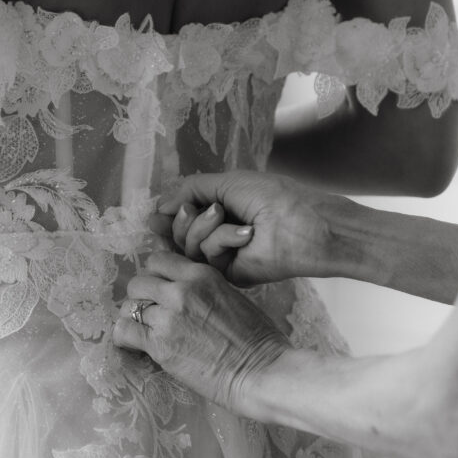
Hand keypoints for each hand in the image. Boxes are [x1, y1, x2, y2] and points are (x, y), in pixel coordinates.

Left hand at [112, 251, 289, 414]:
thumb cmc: (258, 338)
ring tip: (144, 333)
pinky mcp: (159, 345)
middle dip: (141, 298)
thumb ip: (202, 288)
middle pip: (138, 282)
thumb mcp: (231, 296)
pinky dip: (125, 339)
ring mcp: (168, 318)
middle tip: (152, 315)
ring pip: (128, 307)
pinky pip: (123, 332)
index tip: (160, 291)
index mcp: (202, 275)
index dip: (156, 277)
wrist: (262, 371)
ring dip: (133, 319)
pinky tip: (136, 347)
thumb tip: (180, 289)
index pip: (158, 261)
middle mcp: (181, 291)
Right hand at [150, 171, 351, 286]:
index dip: (167, 215)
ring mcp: (223, 256)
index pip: (180, 216)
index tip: (155, 214)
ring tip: (230, 218)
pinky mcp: (230, 274)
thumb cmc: (273, 198)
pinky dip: (222, 240)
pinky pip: (206, 258)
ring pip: (186, 246)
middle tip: (205, 210)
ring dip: (205, 227)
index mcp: (219, 211)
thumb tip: (158, 206)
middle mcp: (218, 234)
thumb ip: (190, 190)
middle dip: (185, 218)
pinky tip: (246, 236)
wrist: (302, 222)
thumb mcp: (226, 183)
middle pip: (176, 233)